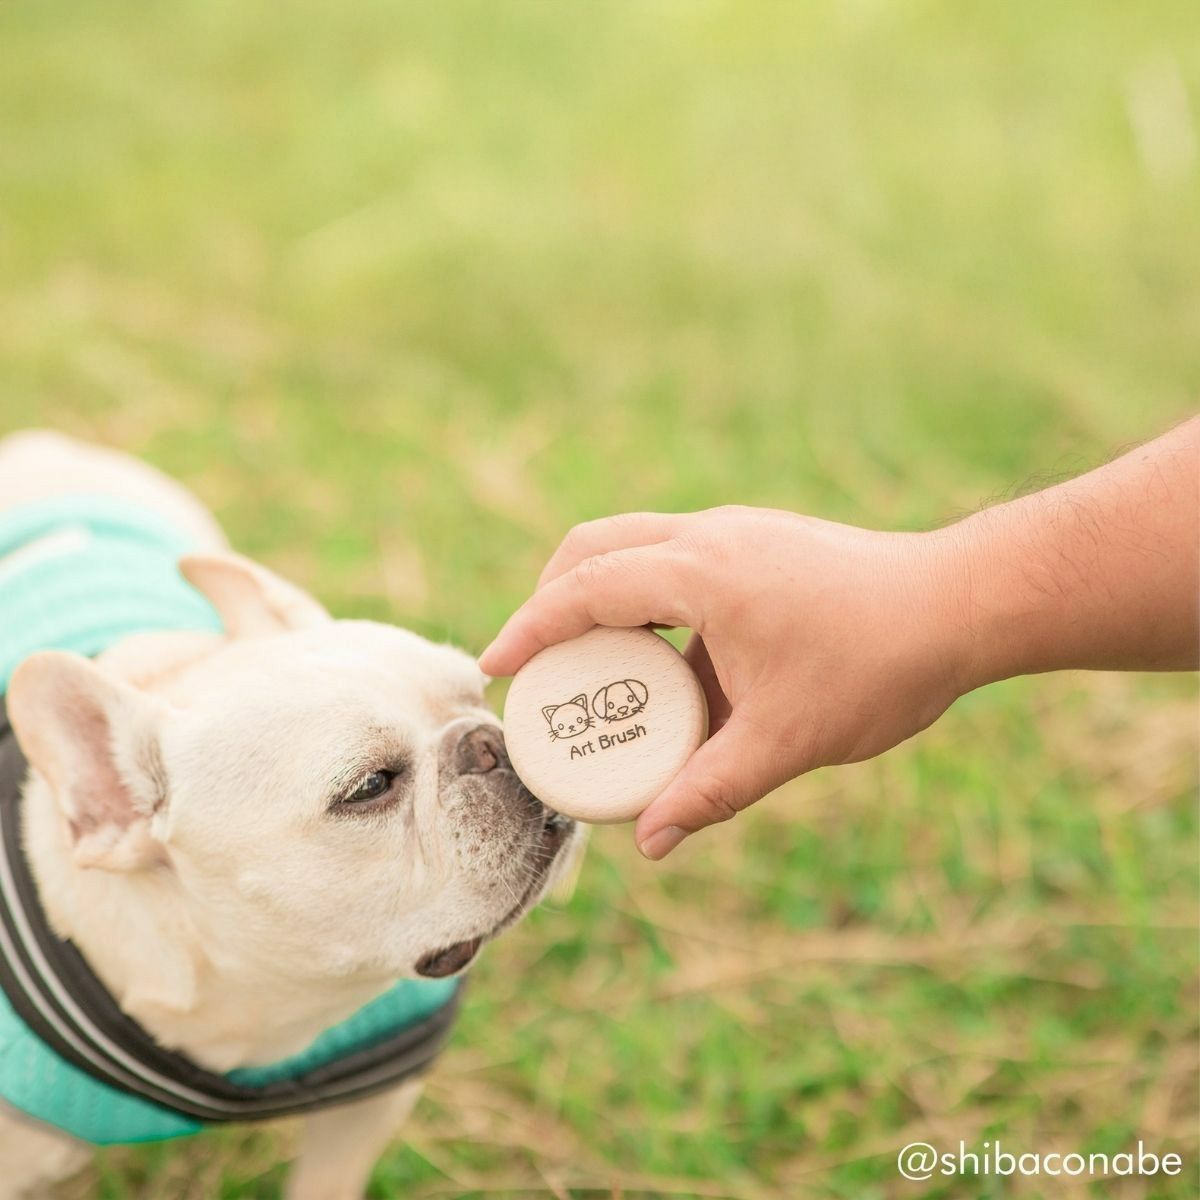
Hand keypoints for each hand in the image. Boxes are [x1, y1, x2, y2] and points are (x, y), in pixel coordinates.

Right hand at [479, 507, 968, 858]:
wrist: (963, 602)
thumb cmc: (880, 664)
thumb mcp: (786, 739)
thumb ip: (710, 790)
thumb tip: (649, 842)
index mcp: (702, 572)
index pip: (586, 589)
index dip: (529, 629)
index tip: (494, 668)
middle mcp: (708, 535)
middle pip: (592, 546)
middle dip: (549, 600)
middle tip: (536, 666)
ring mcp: (735, 531)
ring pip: (632, 543)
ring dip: (597, 594)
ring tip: (592, 666)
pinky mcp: (757, 541)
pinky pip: (673, 556)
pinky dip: (642, 595)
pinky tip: (663, 655)